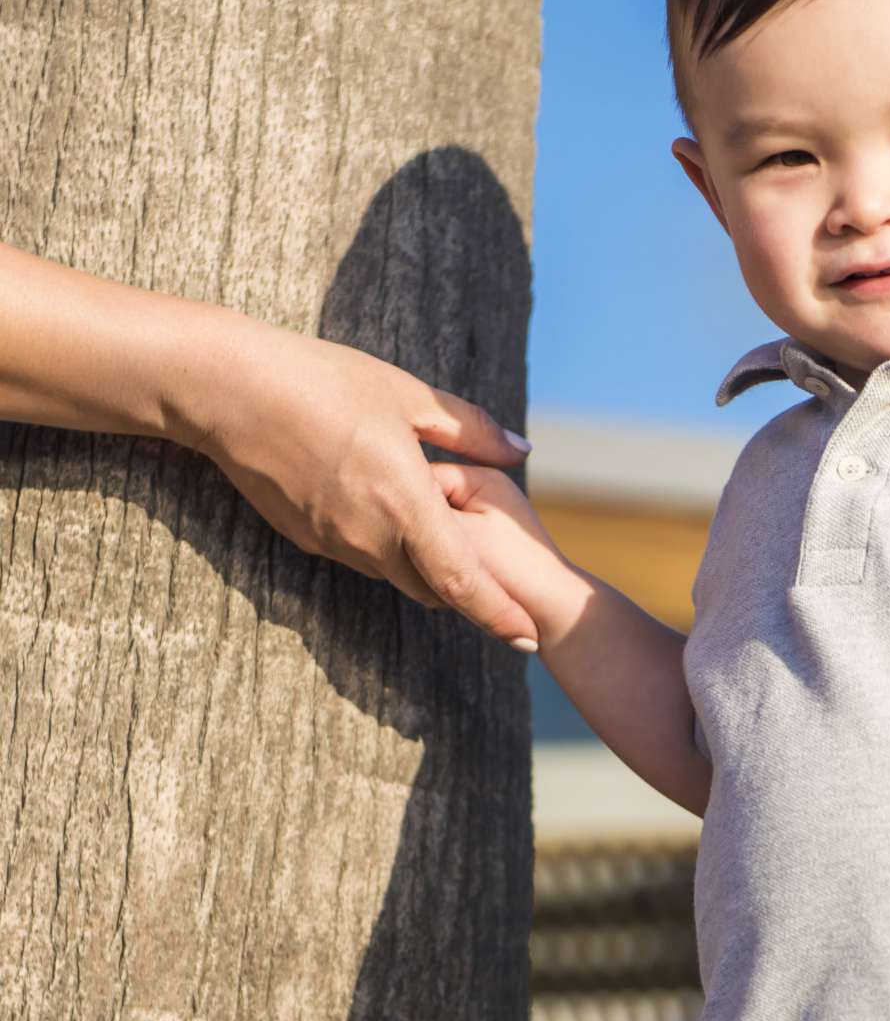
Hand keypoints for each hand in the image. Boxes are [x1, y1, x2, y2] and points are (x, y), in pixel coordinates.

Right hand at [189, 322, 540, 645]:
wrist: (228, 391)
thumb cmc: (322, 381)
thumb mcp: (407, 396)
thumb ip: (471, 431)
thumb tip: (522, 451)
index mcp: (405, 504)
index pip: (463, 582)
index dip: (499, 615)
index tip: (530, 638)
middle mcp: (370, 538)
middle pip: (432, 589)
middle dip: (465, 592)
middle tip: (498, 588)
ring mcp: (333, 543)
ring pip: (393, 573)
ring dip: (420, 564)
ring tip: (441, 536)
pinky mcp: (303, 539)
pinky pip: (357, 556)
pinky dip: (381, 545)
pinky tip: (381, 509)